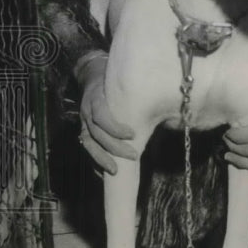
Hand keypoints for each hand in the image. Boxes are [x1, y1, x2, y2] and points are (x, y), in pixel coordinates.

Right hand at [77, 53, 136, 174]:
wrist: (92, 73)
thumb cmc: (113, 80)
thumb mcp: (122, 83)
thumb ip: (135, 96)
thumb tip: (164, 107)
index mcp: (95, 98)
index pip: (101, 116)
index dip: (115, 128)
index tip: (132, 135)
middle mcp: (86, 111)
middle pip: (96, 134)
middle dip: (114, 147)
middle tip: (133, 156)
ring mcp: (83, 122)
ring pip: (88, 144)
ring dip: (101, 159)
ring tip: (116, 171)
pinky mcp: (83, 130)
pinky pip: (87, 148)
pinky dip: (95, 161)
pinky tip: (104, 173)